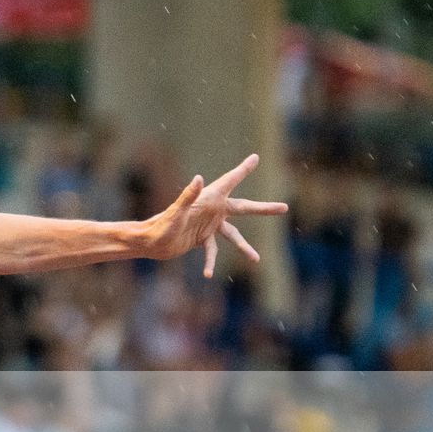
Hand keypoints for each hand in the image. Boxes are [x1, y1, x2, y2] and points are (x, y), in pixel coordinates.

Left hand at [143, 154, 287, 277]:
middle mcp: (211, 210)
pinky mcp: (200, 238)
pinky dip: (212, 262)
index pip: (230, 181)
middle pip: (244, 208)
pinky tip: (209, 274)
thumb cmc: (160, 226)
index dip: (243, 169)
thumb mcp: (176, 213)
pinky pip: (212, 251)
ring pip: (233, 235)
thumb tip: (198, 179)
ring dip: (244, 247)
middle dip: (264, 209)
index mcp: (208, 199)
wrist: (148, 242)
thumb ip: (187, 197)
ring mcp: (208, 225)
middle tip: (284, 207)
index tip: (256, 158)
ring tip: (256, 259)